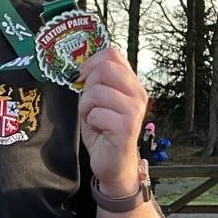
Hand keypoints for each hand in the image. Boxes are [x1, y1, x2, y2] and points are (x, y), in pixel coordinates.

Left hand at [77, 47, 147, 193]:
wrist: (114, 164)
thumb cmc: (104, 131)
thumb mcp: (99, 101)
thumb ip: (95, 82)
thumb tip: (79, 68)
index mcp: (131, 83)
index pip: (112, 54)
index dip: (90, 62)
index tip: (81, 78)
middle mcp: (138, 93)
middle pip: (105, 68)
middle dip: (87, 86)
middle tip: (89, 103)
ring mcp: (134, 110)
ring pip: (97, 92)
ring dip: (86, 107)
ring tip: (93, 118)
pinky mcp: (127, 127)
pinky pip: (96, 114)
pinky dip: (90, 122)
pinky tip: (98, 130)